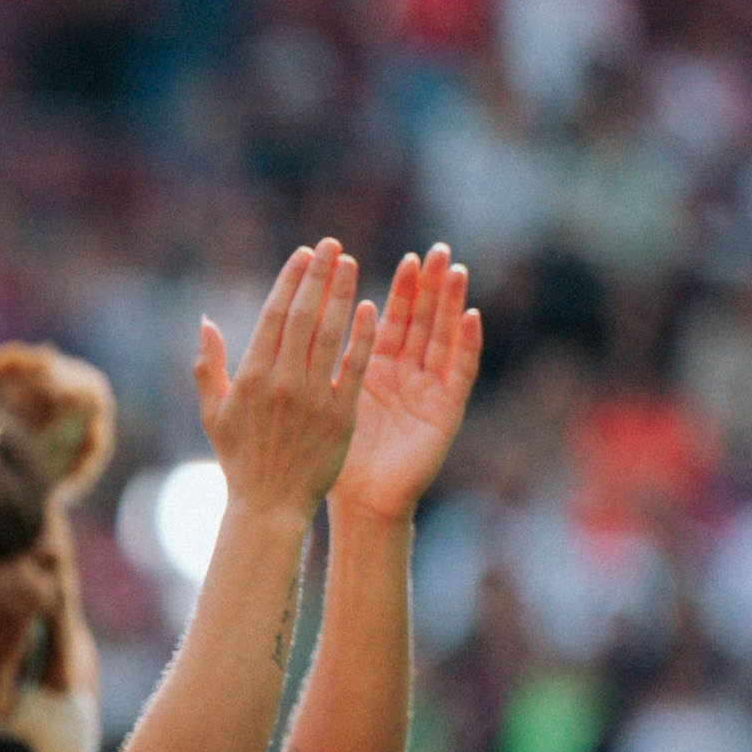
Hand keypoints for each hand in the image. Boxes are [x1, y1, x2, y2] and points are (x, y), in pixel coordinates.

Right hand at [192, 240, 377, 520]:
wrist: (269, 506)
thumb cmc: (240, 460)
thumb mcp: (213, 414)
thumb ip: (209, 366)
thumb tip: (205, 321)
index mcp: (250, 379)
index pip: (274, 316)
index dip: (290, 280)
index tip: (304, 254)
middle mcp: (280, 384)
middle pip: (303, 316)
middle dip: (318, 275)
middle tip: (332, 244)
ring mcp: (311, 399)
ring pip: (330, 335)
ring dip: (341, 294)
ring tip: (351, 263)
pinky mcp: (339, 416)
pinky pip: (353, 368)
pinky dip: (361, 337)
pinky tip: (370, 308)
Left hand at [328, 245, 482, 524]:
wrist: (360, 502)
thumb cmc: (332, 457)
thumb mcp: (315, 402)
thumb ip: (305, 362)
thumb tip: (279, 320)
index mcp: (374, 368)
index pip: (385, 318)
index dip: (391, 289)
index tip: (396, 256)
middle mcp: (405, 373)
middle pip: (420, 320)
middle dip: (427, 285)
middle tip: (435, 250)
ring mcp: (428, 389)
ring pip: (443, 337)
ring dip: (451, 303)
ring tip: (455, 269)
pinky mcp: (446, 411)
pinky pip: (460, 373)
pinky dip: (468, 345)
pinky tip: (471, 317)